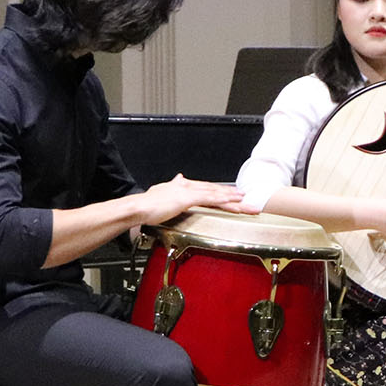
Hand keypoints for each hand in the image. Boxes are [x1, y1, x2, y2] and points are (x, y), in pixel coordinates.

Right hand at [137, 175, 254, 225]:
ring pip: (216, 195)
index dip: (221, 192)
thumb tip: (179, 178)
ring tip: (247, 203)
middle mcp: (187, 186)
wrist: (137, 207)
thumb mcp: (162, 192)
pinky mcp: (187, 199)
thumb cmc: (146, 205)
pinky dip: (222, 201)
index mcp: (182, 186)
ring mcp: (188, 192)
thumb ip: (172, 185)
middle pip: (215, 191)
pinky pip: (209, 199)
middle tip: (249, 199)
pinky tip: (232, 202)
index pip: (207, 189)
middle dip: (233, 196)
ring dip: (233, 199)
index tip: (234, 195)